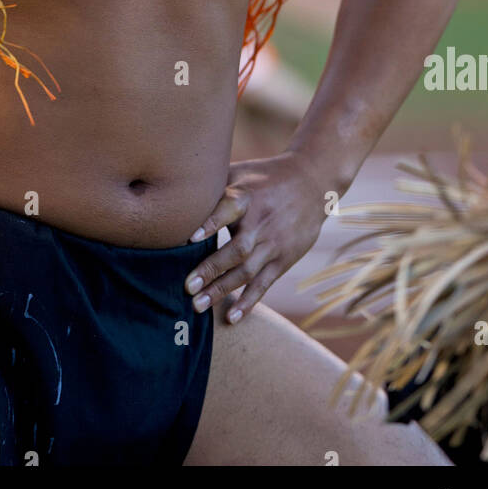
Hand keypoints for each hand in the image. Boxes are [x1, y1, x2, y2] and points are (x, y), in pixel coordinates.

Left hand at [183, 151, 327, 324]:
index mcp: (248, 196)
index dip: (211, 223)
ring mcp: (274, 243)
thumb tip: (175, 189)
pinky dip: (248, 301)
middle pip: (237, 249)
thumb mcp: (242, 171)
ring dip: (222, 290)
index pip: (229, 208)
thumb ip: (213, 183)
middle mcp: (262, 222)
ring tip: (198, 306)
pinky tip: (232, 317)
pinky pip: (264, 283)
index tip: (190, 238)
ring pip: (247, 271)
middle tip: (187, 287)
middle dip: (211, 269)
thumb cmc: (266, 177)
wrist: (312, 183)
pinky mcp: (284, 259)